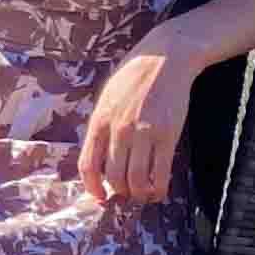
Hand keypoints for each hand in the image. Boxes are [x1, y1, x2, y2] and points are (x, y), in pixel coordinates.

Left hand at [81, 45, 195, 204]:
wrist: (166, 58)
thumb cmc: (134, 77)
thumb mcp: (107, 99)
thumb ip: (101, 126)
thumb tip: (99, 158)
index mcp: (99, 121)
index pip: (87, 165)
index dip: (92, 187)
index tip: (100, 197)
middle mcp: (118, 130)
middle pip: (113, 176)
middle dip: (119, 193)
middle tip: (127, 196)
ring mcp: (143, 133)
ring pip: (136, 179)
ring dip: (139, 194)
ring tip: (144, 195)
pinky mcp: (167, 134)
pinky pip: (160, 171)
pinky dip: (159, 188)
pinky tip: (160, 191)